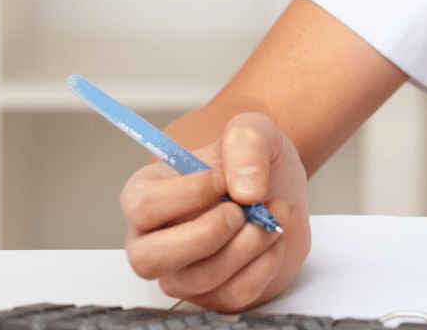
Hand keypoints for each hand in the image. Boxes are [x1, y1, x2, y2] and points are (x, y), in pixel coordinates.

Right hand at [121, 111, 311, 311]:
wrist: (283, 192)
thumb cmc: (253, 164)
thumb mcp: (253, 132)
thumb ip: (245, 142)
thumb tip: (245, 191)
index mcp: (147, 194)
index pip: (143, 206)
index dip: (190, 193)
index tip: (225, 180)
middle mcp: (154, 239)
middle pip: (148, 260)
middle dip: (206, 234)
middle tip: (242, 211)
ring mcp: (182, 272)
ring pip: (199, 279)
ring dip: (248, 244)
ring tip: (273, 215)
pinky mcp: (214, 295)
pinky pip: (234, 294)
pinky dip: (265, 264)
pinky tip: (273, 239)